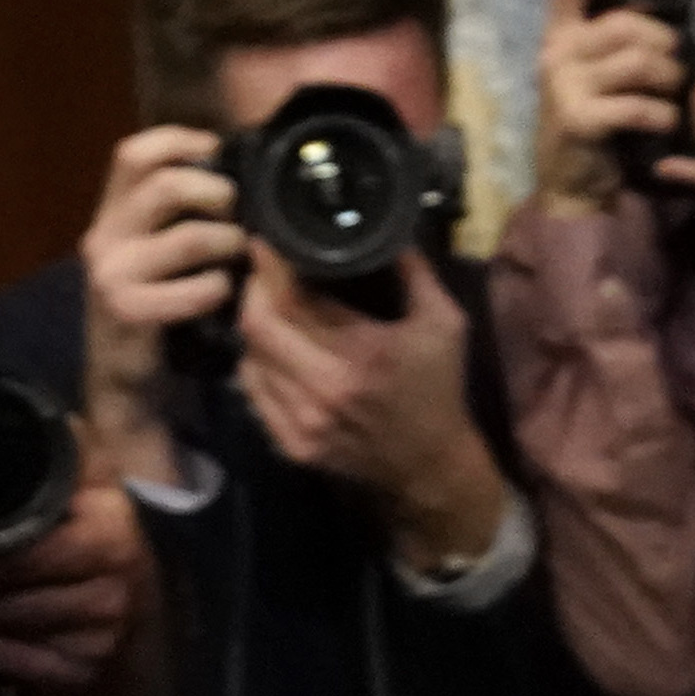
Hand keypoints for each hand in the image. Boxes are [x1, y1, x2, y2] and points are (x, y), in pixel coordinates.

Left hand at [0, 461, 151, 692]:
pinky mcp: (84, 671)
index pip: (28, 546)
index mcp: (112, 530)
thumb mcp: (95, 482)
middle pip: (11, 591)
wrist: (137, 603)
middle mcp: (114, 584)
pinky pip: (15, 662)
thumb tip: (30, 410)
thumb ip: (69, 446)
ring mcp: (101, 634)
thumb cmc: (102, 532)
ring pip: (7, 625)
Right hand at [78, 127, 244, 484]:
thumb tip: (242, 171)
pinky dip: (218, 289)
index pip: (135, 152)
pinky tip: (220, 296)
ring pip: (189, 236)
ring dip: (228, 243)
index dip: (182, 141)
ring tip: (239, 256)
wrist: (124, 381)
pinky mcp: (127, 313)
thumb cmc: (156, 306)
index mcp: (112, 212)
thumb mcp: (159, 251)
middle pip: (166, 184)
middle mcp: (103, 236)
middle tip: (240, 215)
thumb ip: (182, 213)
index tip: (219, 156)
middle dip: (218, 193)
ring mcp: (110, 275)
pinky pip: (194, 289)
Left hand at [230, 251, 510, 570]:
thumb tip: (383, 229)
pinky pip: (253, 392)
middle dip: (253, 290)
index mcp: (360, 355)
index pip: (292, 301)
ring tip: (266, 303)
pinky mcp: (290, 446)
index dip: (269, 268)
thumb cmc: (439, 389)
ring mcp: (301, 423)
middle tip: (262, 269)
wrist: (430, 467)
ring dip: (253, 326)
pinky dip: (256, 362)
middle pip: (257, 327)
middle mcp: (323, 390)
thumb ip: (415, 272)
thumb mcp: (444, 322)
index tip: (263, 241)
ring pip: (249, 358)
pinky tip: (273, 346)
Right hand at [535, 0, 694, 211]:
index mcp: (559, 32)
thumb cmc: (595, 117)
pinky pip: (638, 106)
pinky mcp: (577, 120)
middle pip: (625, 24)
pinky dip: (663, 114)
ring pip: (637, 61)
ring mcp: (562, 86)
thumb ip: (619, 38)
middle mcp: (555, 52)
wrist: (570, 182)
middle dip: (665, 42)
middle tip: (679, 66)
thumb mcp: (598, 70)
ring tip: (675, 93)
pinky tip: (666, 123)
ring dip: (670, 78)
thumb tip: (676, 10)